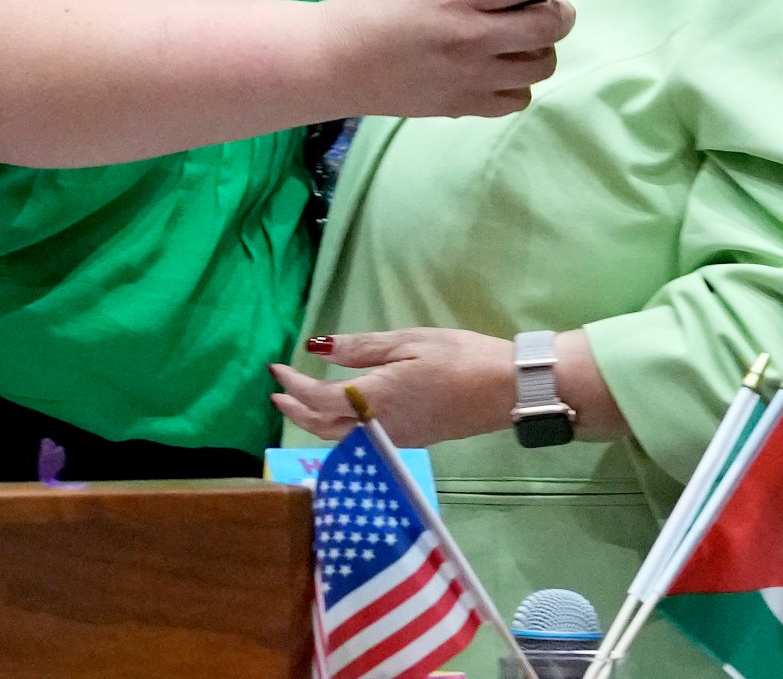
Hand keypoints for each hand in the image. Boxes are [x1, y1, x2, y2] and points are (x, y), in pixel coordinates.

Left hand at [270, 328, 516, 448]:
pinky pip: (361, 441)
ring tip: (299, 403)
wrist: (506, 391)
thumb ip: (361, 349)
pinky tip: (339, 415)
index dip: (293, 385)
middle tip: (277, 393)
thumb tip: (318, 348)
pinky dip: (338, 429)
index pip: (319, 398)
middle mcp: (379, 426)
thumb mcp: (409, 341)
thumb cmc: (460, 358)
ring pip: (340, 438)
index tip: (276, 368)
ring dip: (314, 422)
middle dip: (296, 410)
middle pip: (323, 427)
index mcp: (375, 398)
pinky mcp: (410, 441)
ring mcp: (395, 438)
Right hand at [319, 0, 597, 119]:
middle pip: (547, 29)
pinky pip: (516, 101)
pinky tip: (507, 67)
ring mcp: (469, 77)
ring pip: (539, 67)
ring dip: (544, 49)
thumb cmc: (368, 0)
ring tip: (530, 37)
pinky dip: (521, 83)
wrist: (335, 61)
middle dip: (563, 13)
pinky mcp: (461, 105)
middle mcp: (471, 38)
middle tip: (555, 5)